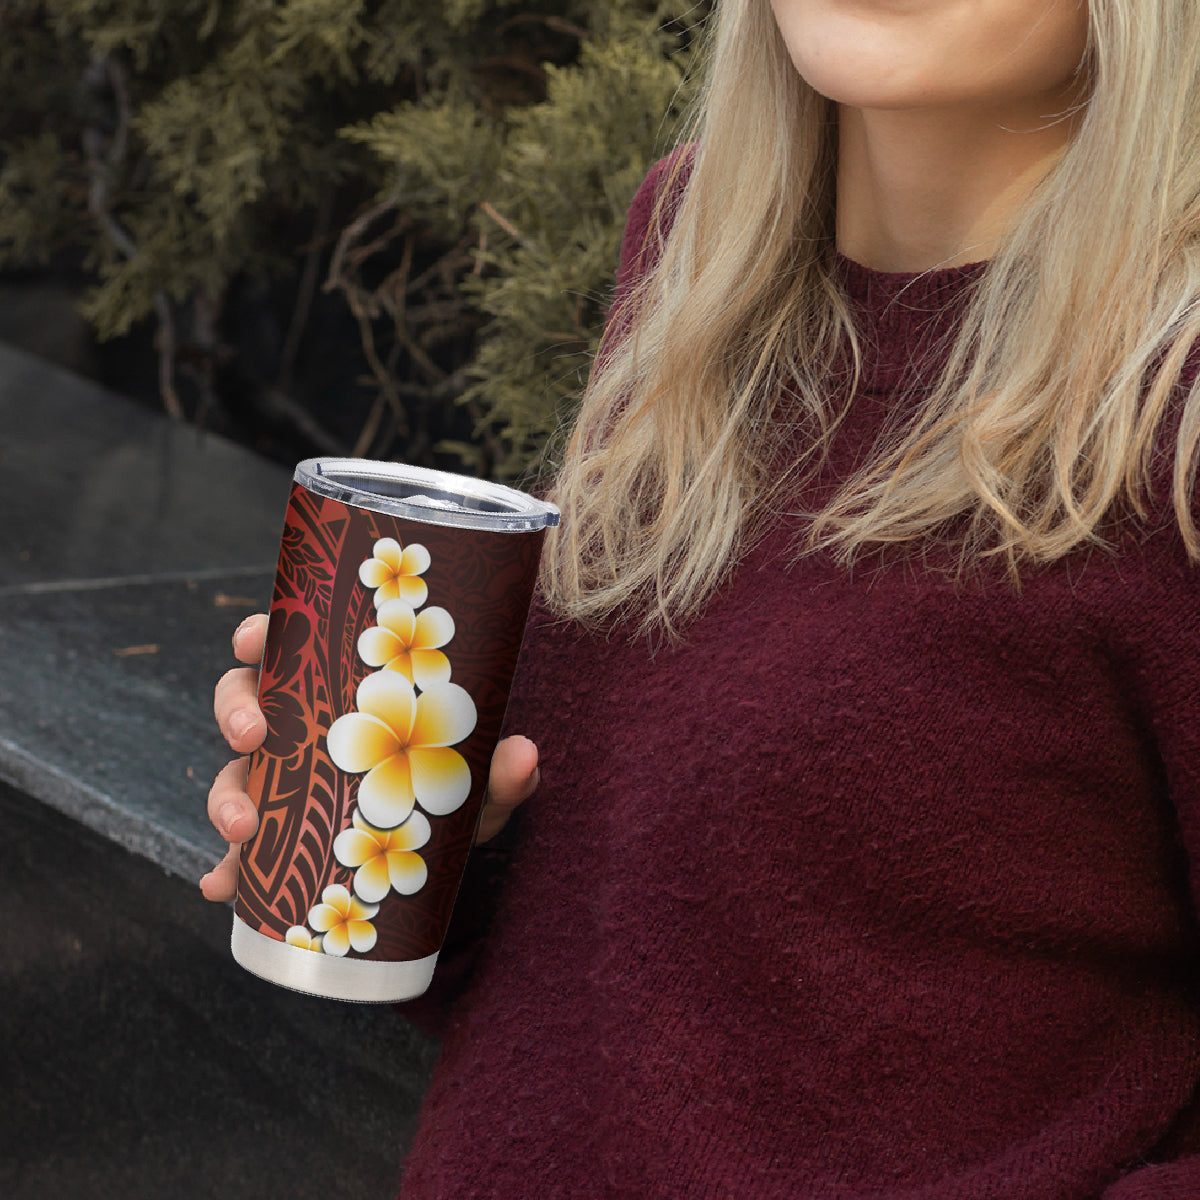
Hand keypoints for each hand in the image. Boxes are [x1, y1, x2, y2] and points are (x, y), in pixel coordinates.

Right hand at [199, 613, 538, 900]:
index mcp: (339, 690)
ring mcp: (283, 783)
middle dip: (235, 713)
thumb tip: (525, 755)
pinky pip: (240, 852)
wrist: (448, 854)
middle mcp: (301, 728)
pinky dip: (226, 870)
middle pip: (244, 701)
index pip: (290, 647)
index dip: (259, 634)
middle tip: (252, 736)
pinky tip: (223, 887)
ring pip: (233, 773)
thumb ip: (502, 772)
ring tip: (242, 829)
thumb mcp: (479, 782)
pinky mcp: (278, 839)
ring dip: (225, 796)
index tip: (254, 637)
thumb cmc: (455, 791)